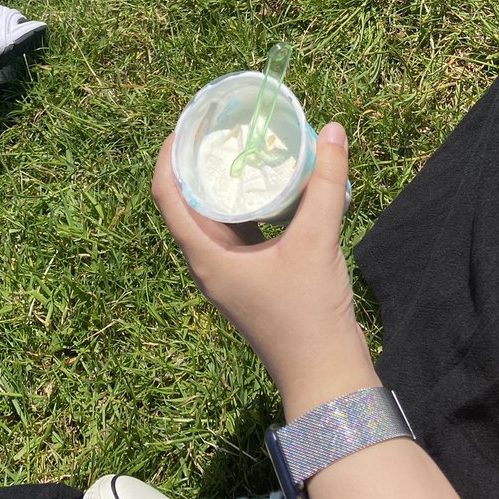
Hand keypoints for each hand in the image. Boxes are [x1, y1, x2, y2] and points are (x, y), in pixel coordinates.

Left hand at [152, 122, 377, 416]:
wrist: (325, 376)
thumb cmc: (308, 314)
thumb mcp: (317, 240)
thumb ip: (325, 183)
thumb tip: (331, 130)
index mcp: (205, 255)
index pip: (167, 194)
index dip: (170, 155)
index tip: (186, 122)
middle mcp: (208, 261)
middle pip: (186, 200)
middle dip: (197, 161)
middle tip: (217, 124)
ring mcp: (229, 271)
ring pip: (213, 215)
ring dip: (221, 181)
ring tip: (239, 144)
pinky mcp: (251, 276)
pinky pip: (238, 228)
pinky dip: (246, 202)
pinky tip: (268, 182)